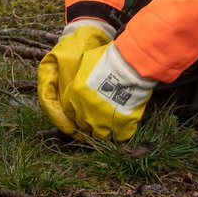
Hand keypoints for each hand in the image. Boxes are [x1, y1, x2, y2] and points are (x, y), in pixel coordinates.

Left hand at [40, 33, 155, 141]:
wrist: (129, 67)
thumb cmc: (106, 60)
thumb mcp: (85, 63)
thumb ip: (79, 74)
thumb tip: (79, 74)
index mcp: (73, 98)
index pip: (68, 112)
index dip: (76, 111)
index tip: (82, 108)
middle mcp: (84, 113)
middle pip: (82, 124)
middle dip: (88, 121)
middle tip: (97, 114)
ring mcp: (102, 122)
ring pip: (98, 134)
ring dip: (102, 129)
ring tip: (109, 122)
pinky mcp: (120, 127)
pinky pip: (118, 136)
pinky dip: (120, 133)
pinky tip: (122, 125)